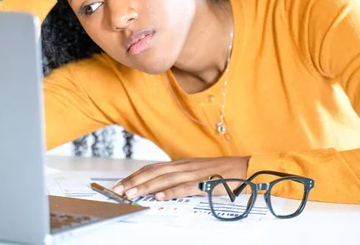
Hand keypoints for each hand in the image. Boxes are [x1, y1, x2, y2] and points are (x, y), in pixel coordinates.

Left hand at [112, 156, 250, 200]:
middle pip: (153, 172)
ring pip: (165, 179)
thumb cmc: (219, 173)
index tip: (120, 184)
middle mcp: (183, 166)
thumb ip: (178, 178)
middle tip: (118, 190)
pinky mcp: (203, 182)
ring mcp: (193, 173)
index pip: (151, 168)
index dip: (134, 176)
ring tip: (132, 193)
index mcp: (179, 164)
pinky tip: (160, 196)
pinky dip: (171, 191)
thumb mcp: (194, 173)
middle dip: (133, 181)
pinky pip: (185, 186)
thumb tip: (160, 188)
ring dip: (147, 186)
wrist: (242, 169)